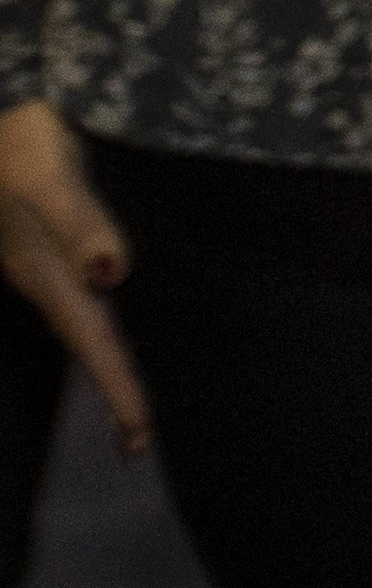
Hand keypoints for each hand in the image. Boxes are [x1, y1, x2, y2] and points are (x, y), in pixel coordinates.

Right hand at [0, 102, 144, 450]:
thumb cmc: (17, 142)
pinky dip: (97, 326)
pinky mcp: (50, 242)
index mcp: (47, 272)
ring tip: (128, 411)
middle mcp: (47, 275)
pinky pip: (79, 298)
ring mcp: (45, 262)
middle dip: (112, 391)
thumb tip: (113, 272)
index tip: (138, 435)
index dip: (116, 386)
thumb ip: (78, 220)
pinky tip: (109, 322)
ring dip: (106, 362)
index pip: (92, 341)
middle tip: (136, 446)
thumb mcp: (47, 173)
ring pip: (83, 323)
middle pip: (88, 343)